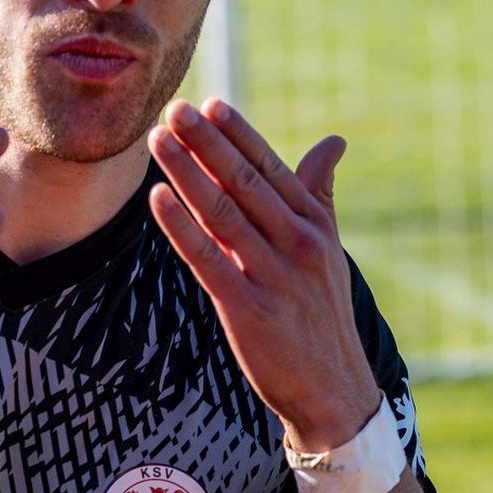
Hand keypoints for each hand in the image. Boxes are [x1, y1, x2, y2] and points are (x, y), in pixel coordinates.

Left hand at [147, 99, 382, 451]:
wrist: (334, 389)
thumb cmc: (322, 314)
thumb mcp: (329, 250)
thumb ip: (321, 194)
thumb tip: (334, 142)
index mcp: (316, 226)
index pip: (273, 168)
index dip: (239, 135)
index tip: (210, 104)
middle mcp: (299, 244)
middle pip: (245, 182)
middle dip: (206, 142)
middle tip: (174, 108)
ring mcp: (275, 277)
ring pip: (222, 213)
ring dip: (187, 172)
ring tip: (158, 139)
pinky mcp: (249, 310)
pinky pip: (208, 259)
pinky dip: (181, 226)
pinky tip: (158, 198)